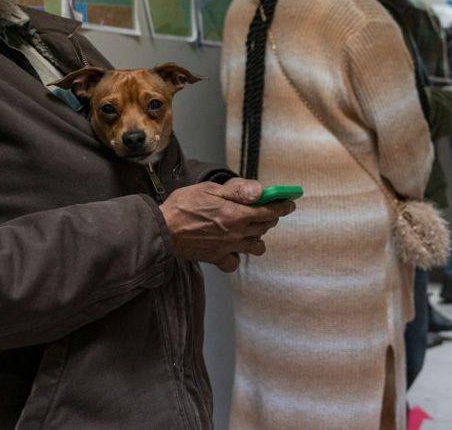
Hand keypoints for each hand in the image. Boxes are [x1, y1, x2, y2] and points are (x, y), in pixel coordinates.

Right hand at [159, 178, 295, 271]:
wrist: (162, 230)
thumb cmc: (183, 206)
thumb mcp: (210, 189)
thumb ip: (238, 191)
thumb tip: (261, 191)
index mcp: (236, 214)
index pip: (269, 211)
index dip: (282, 206)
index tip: (289, 203)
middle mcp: (236, 234)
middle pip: (265, 227)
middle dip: (270, 217)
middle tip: (267, 210)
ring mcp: (228, 248)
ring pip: (256, 246)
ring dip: (258, 237)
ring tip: (251, 228)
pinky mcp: (217, 259)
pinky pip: (235, 262)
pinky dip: (238, 256)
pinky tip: (233, 247)